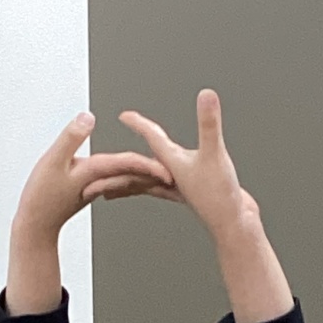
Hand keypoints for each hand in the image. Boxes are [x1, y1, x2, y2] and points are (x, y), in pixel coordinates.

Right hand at [7, 112, 172, 314]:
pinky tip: (139, 176)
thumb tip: (89, 117)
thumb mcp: (51, 162)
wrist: (35, 225)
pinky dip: (132, 178)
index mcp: (96, 173)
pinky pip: (119, 182)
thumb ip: (70, 138)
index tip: (168, 157)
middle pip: (136, 173)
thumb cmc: (40, 196)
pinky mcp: (94, 188)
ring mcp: (99, 186)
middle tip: (186, 167)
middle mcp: (101, 181)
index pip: (129, 164)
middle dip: (159, 169)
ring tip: (172, 169)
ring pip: (130, 178)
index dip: (148, 158)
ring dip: (149, 173)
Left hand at [118, 89, 292, 322]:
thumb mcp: (215, 155)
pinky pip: (161, 190)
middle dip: (112, 169)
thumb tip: (206, 95)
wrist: (233, 226)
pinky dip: (152, 188)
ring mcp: (176, 189)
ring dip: (124, 184)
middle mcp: (169, 178)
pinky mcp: (187, 196)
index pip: (152, 140)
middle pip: (133, 170)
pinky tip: (153, 192)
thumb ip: (209, 124)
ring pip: (143, 184)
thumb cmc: (222, 196)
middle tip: (89, 170)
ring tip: (107, 190)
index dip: (139, 124)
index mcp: (171, 165)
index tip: (124, 116)